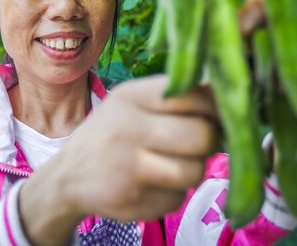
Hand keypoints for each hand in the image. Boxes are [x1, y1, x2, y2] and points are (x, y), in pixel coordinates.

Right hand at [20, 76, 219, 244]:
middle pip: (202, 136)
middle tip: (197, 144)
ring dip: (191, 170)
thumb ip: (176, 97)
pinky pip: (177, 198)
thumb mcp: (134, 102)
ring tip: (172, 163)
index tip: (216, 117)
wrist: (68, 174)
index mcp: (132, 96)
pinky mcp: (132, 201)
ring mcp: (129, 167)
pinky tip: (152, 183)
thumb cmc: (113, 132)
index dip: (216, 109)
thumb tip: (228, 95)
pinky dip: (172, 193)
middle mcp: (128, 128)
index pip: (194, 95)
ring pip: (194, 171)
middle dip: (209, 143)